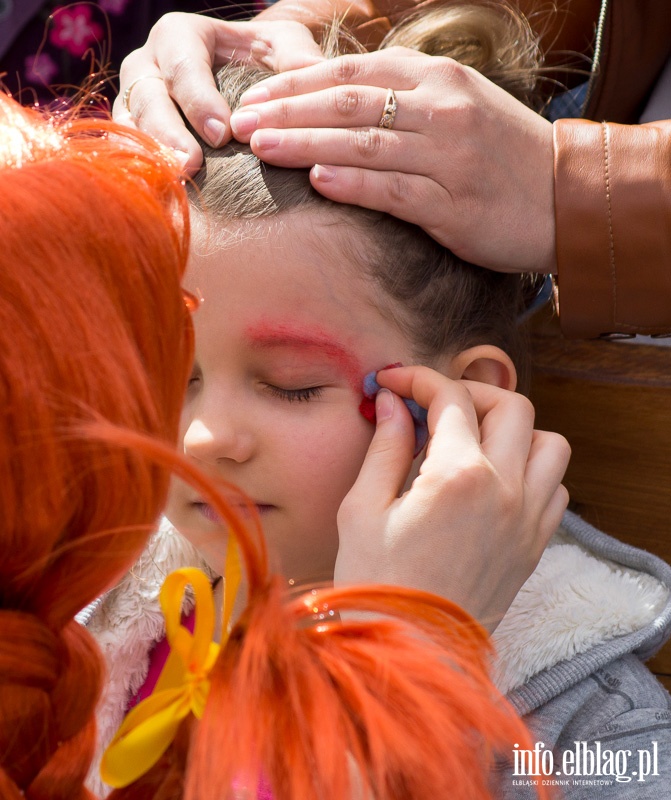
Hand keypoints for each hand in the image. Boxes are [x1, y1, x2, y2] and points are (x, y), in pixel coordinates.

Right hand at [113, 13, 324, 171]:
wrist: (244, 94)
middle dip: (167, 132)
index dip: (199, 98)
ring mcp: (133, 105)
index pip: (182, 63)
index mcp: (179, 36)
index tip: (223, 134)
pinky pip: (127, 157)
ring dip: (151, 159)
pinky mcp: (131, 139)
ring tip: (175, 185)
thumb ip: (297, 57)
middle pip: (146, 97)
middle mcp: (147, 68)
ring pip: (129, 129)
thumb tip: (314, 75)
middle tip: (191, 165)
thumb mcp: (284, 49)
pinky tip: (165, 199)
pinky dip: (144, 177)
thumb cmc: (264, 66)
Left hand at [229, 48, 556, 272]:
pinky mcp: (454, 203)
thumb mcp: (459, 108)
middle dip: (287, 111)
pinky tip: (317, 179)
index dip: (296, 83)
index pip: (352, 72)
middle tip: (239, 122)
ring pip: (363, 142)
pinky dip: (353, 182)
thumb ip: (404, 101)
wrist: (564, 196)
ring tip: (260, 147)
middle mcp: (441, 109)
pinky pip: (394, 189)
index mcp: (437, 80)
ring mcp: (449, 156)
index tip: (254, 97)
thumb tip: (340, 105)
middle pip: (348, 102)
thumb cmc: (503, 155)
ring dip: (305, 143)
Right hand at [334, 366, 569, 632]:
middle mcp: (505, 489)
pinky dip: (533, 470)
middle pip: (511, 407)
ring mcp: (527, 518)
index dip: (419, 379)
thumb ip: (386, 446)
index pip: (450, 398)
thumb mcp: (362, 509)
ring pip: (548, 442)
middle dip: (470, 394)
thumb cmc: (377, 584)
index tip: (396, 382)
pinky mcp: (534, 545)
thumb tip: (396, 403)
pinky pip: (556, 488)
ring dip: (514, 429)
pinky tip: (496, 481)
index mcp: (457, 475)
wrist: (407, 652)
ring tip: (474, 441)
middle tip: (435, 406)